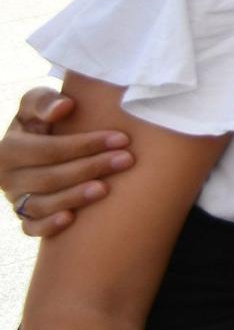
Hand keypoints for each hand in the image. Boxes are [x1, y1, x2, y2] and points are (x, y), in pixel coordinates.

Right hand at [1, 88, 132, 236]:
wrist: (42, 146)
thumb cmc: (45, 121)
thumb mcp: (37, 104)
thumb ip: (44, 100)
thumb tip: (64, 107)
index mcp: (8, 149)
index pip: (50, 149)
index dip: (85, 144)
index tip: (121, 138)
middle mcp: (7, 177)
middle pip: (51, 177)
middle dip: (91, 168)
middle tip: (126, 160)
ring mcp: (15, 199)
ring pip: (42, 205)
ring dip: (75, 197)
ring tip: (106, 189)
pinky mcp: (24, 217)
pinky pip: (31, 228)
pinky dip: (48, 226)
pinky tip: (71, 219)